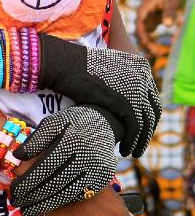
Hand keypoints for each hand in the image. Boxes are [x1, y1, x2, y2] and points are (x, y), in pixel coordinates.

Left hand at [10, 106, 118, 215]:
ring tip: (27, 210)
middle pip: (56, 182)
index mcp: (72, 141)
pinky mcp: (102, 181)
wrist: (104, 124)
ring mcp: (97, 172)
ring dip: (46, 204)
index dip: (29, 180)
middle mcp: (86, 158)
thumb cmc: (71, 123)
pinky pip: (79, 195)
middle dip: (34, 196)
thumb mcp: (53, 122)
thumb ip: (36, 139)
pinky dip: (62, 201)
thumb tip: (17, 156)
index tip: (13, 190)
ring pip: (68, 193)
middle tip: (16, 203)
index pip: (47, 165)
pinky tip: (46, 205)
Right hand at [39, 35, 160, 156]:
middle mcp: (143, 76)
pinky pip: (136, 128)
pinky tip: (124, 149)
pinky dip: (132, 141)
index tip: (141, 128)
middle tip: (139, 143)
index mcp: (140, 65)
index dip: (147, 115)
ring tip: (132, 151)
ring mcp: (137, 89)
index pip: (151, 96)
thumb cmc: (76, 65)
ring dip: (141, 140)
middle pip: (152, 110)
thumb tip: (125, 96)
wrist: (63, 63)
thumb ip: (120, 78)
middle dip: (147, 129)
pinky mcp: (127, 102)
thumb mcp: (106, 67)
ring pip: (147, 122)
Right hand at [137, 0, 183, 52]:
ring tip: (158, 53)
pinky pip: (150, 31)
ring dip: (149, 42)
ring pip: (144, 31)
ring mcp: (148, 16)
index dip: (142, 34)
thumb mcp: (171, 1)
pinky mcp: (153, 18)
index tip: (147, 44)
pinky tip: (159, 48)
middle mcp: (144, 12)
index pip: (139, 23)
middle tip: (156, 53)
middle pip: (140, 29)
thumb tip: (167, 25)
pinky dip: (152, 39)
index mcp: (144, 7)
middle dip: (145, 41)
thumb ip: (169, 13)